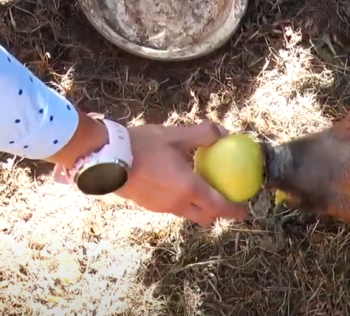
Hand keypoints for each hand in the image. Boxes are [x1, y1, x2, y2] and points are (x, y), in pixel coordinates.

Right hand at [115, 121, 246, 226]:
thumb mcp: (176, 135)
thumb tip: (222, 133)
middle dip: (218, 214)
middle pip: (204, 217)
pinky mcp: (148, 206)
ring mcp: (161, 208)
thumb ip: (203, 134)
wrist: (105, 159)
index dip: (234, 211)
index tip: (245, 212)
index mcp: (189, 189)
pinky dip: (183, 203)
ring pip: (188, 214)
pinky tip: (178, 187)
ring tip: (203, 194)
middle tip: (226, 204)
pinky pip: (173, 209)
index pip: (219, 206)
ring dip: (200, 209)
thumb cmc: (142, 146)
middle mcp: (177, 204)